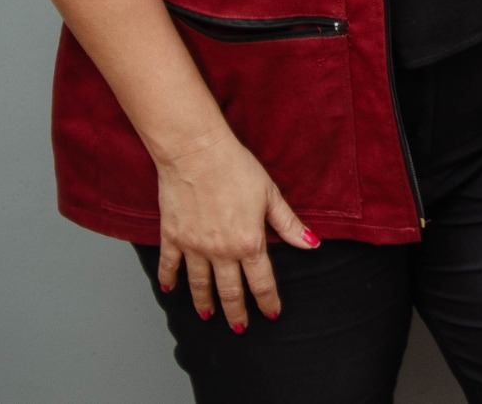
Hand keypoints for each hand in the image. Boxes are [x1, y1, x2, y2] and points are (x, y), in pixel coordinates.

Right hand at [153, 131, 317, 330]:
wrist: (196, 153)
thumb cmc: (236, 168)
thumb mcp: (270, 195)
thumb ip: (288, 224)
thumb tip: (312, 243)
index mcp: (249, 242)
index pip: (262, 282)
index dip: (268, 301)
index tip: (271, 314)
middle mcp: (221, 251)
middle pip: (230, 292)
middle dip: (236, 314)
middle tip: (240, 328)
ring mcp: (194, 247)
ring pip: (200, 285)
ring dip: (205, 304)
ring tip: (208, 316)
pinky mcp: (172, 237)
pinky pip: (170, 265)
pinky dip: (169, 280)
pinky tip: (171, 290)